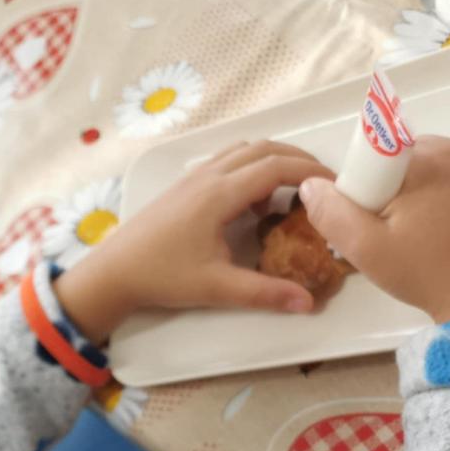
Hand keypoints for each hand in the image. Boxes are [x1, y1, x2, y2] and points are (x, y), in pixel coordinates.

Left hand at [55, 140, 334, 343]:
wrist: (113, 272)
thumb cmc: (159, 276)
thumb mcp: (215, 287)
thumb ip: (264, 293)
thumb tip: (307, 302)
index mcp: (218, 194)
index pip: (276, 166)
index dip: (312, 172)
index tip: (336, 186)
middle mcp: (206, 176)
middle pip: (264, 148)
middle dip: (298, 160)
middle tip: (323, 184)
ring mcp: (192, 178)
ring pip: (243, 151)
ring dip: (273, 162)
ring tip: (292, 193)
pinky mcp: (183, 186)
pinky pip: (225, 163)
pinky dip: (249, 170)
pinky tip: (252, 205)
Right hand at [300, 136, 449, 325]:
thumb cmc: (425, 272)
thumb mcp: (366, 250)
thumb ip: (332, 214)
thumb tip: (310, 185)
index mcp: (421, 161)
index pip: (368, 159)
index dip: (359, 192)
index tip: (371, 222)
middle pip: (392, 162)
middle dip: (384, 192)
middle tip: (392, 232)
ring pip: (416, 168)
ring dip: (408, 194)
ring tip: (417, 232)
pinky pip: (440, 176)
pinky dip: (431, 196)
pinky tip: (437, 225)